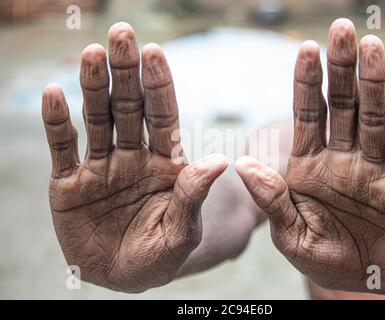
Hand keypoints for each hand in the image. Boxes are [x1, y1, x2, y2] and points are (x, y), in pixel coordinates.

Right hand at [42, 22, 226, 292]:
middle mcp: (132, 157)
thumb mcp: (181, 232)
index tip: (155, 52)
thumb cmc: (159, 256)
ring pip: (97, 119)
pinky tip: (53, 95)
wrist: (122, 277)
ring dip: (92, 86)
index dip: (159, 86)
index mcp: (164, 164)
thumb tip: (218, 160)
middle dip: (126, 73)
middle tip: (122, 35)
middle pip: (129, 108)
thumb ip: (194, 196)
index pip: (163, 117)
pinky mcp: (69, 183)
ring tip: (91, 53)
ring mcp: (100, 167)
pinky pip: (62, 148)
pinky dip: (56, 123)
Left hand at [236, 19, 384, 293]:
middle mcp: (344, 160)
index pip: (308, 116)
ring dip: (373, 83)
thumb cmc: (328, 258)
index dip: (307, 83)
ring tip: (370, 45)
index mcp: (311, 168)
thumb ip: (271, 200)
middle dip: (340, 70)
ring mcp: (377, 170)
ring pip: (374, 118)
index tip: (305, 49)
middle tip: (340, 30)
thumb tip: (243, 164)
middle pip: (341, 107)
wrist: (375, 283)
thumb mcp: (291, 236)